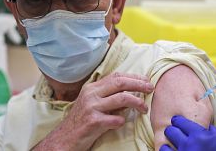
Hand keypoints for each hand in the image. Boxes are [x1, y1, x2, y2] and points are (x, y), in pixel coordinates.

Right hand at [33, 73, 153, 150]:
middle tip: (151, 88)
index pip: (116, 76)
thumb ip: (109, 96)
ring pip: (121, 98)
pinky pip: (115, 119)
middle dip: (139, 84)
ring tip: (144, 109)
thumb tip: (132, 92)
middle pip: (120, 83)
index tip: (146, 80)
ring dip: (137, 103)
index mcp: (92, 88)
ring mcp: (91, 107)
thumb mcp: (93, 103)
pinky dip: (122, 120)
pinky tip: (122, 122)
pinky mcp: (92, 122)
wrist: (64, 138)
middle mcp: (91, 94)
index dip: (134, 77)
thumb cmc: (82, 120)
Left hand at [160, 115, 215, 150]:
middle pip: (170, 132)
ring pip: (164, 148)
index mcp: (199, 135)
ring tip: (169, 147)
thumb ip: (211, 132)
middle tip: (173, 132)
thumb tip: (207, 126)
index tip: (176, 121)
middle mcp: (189, 145)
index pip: (180, 122)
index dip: (178, 121)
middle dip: (172, 131)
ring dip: (167, 146)